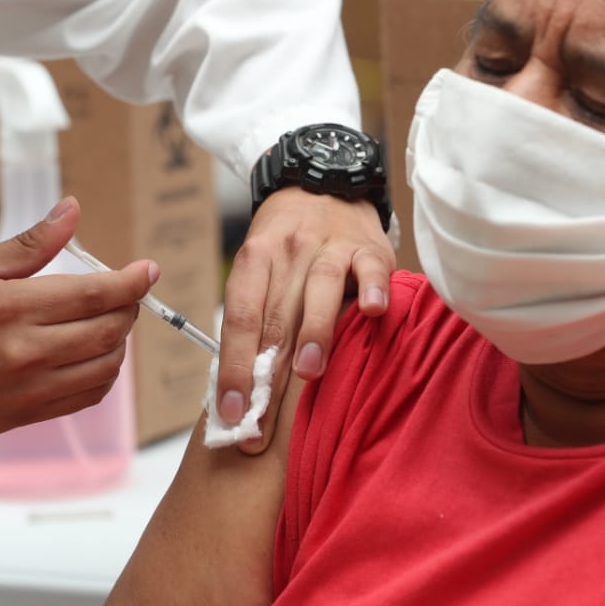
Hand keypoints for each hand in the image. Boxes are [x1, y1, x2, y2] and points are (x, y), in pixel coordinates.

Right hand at [0, 196, 157, 448]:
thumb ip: (29, 244)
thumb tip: (72, 210)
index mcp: (11, 308)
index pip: (94, 294)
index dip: (131, 281)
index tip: (149, 270)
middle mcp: (26, 351)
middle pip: (109, 330)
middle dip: (128, 308)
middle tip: (125, 293)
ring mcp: (30, 388)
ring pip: (106, 365)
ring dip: (119, 341)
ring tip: (108, 322)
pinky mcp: (29, 415)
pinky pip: (87, 395)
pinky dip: (103, 374)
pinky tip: (93, 356)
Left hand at [216, 188, 394, 453]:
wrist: (325, 179)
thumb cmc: (288, 244)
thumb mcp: (261, 267)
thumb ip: (256, 318)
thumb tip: (240, 389)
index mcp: (254, 258)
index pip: (240, 319)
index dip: (234, 368)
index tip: (231, 413)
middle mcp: (289, 250)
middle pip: (276, 316)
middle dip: (267, 376)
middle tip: (262, 426)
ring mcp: (331, 246)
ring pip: (320, 287)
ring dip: (314, 332)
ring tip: (310, 373)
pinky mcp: (370, 247)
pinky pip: (371, 270)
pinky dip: (373, 290)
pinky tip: (373, 315)